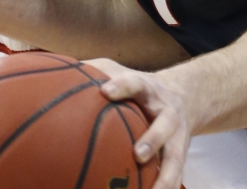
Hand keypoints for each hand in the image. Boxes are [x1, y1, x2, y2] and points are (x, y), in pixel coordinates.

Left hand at [85, 58, 192, 188]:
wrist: (184, 96)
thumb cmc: (139, 87)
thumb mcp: (121, 71)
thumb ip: (97, 70)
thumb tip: (62, 70)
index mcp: (148, 89)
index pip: (135, 82)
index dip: (122, 86)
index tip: (104, 92)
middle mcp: (167, 113)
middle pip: (165, 125)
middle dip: (153, 139)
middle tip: (138, 154)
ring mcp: (177, 136)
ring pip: (175, 158)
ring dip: (166, 177)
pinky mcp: (180, 156)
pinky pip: (174, 176)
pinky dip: (164, 188)